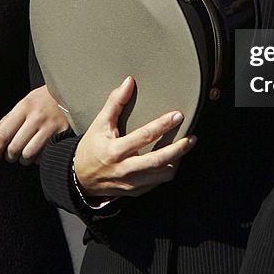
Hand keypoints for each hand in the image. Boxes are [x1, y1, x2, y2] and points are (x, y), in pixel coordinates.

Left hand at [0, 85, 69, 163]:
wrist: (73, 93)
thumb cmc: (46, 98)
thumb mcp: (26, 102)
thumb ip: (7, 119)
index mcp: (25, 107)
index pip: (4, 133)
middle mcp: (37, 117)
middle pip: (15, 146)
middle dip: (9, 156)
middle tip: (9, 156)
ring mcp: (50, 127)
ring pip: (29, 154)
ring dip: (23, 160)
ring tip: (24, 156)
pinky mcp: (62, 135)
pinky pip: (45, 155)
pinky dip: (38, 159)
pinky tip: (38, 153)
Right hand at [72, 76, 195, 199]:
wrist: (81, 179)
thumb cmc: (91, 148)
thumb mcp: (99, 123)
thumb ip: (115, 102)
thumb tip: (129, 82)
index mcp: (115, 151)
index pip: (143, 137)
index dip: (162, 125)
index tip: (177, 116)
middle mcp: (125, 169)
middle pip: (158, 160)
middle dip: (179, 149)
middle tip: (192, 137)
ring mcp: (131, 183)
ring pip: (162, 174)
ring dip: (177, 160)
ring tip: (185, 147)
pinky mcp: (136, 191)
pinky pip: (158, 182)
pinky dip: (168, 170)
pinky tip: (173, 159)